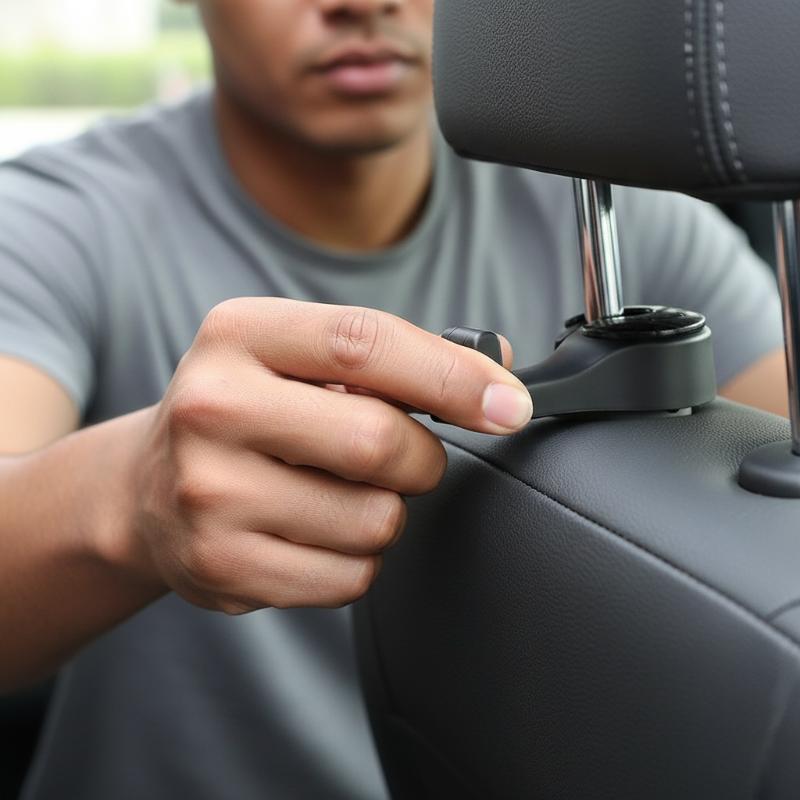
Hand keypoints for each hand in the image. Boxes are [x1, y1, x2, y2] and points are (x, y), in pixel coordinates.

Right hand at [130, 298, 531, 613]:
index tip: (509, 405)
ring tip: (336, 493)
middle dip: (421, 458)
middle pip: (380, 442)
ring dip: (384, 511)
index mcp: (239, 335)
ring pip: (375, 521)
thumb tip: (500, 372)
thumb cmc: (246, 412)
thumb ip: (394, 356)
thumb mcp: (297, 357)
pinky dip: (357, 558)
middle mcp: (212, 408)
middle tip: (405, 457)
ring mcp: (209, 494)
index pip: (366, 343)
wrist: (148, 488)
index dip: (454, 376)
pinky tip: (313, 532)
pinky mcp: (221, 567)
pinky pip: (350, 577)